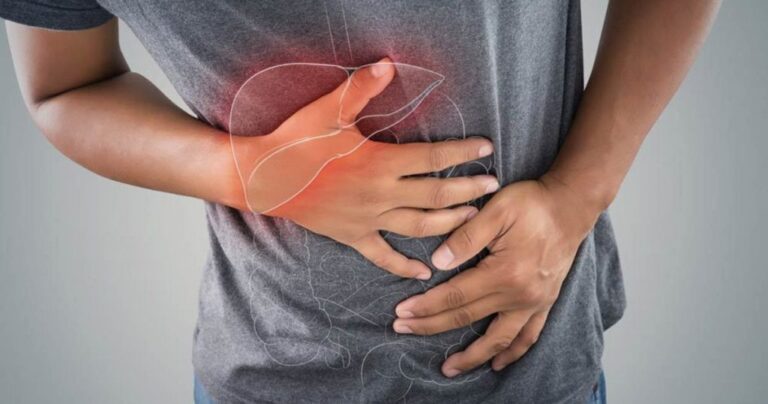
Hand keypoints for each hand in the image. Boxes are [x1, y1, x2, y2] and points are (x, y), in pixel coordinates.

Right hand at [231, 58, 498, 279]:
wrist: (262, 178)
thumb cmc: (296, 141)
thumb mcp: (328, 110)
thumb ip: (361, 88)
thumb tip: (389, 65)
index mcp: (380, 163)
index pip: (433, 159)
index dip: (462, 153)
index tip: (486, 149)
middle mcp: (380, 195)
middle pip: (436, 196)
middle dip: (468, 192)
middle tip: (493, 187)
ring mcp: (368, 220)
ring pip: (419, 227)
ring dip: (449, 224)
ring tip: (472, 219)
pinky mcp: (352, 236)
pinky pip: (383, 257)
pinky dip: (404, 267)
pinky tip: (424, 273)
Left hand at [392, 174, 600, 374]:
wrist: (571, 205)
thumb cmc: (533, 203)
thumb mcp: (497, 209)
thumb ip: (465, 237)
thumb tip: (437, 263)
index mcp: (505, 272)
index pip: (455, 295)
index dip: (426, 306)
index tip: (402, 312)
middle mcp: (520, 295)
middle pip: (468, 317)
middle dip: (431, 326)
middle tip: (402, 329)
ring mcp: (535, 302)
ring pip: (498, 339)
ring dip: (471, 356)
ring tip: (448, 368)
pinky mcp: (545, 302)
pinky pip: (528, 336)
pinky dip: (512, 353)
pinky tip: (496, 363)